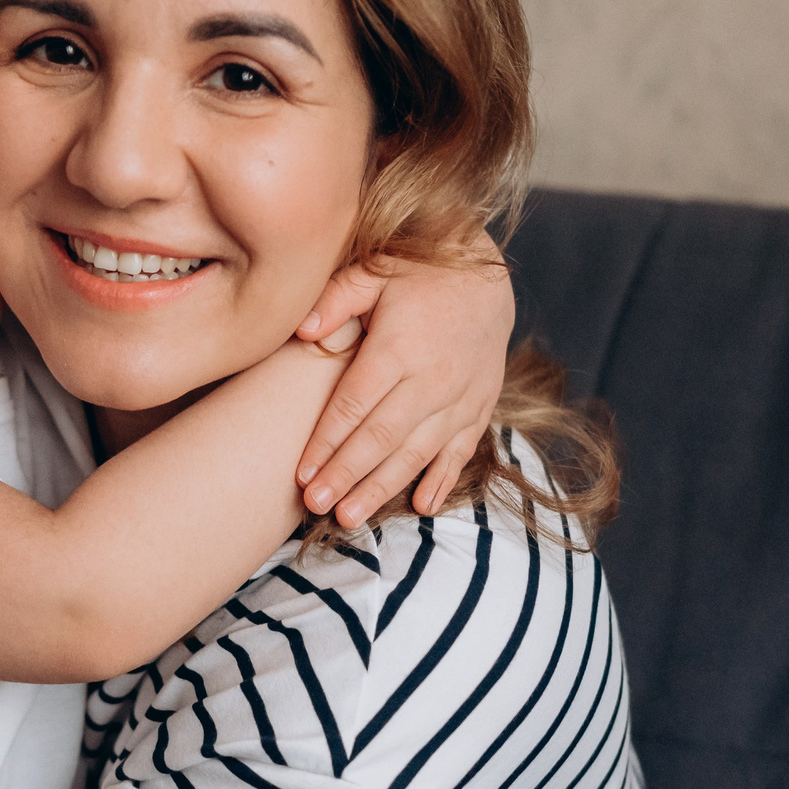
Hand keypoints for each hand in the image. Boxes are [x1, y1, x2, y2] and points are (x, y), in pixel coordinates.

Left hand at [293, 235, 514, 526]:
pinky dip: (442, 480)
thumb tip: (301, 331)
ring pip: (416, 453)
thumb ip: (336, 299)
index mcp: (400, 347)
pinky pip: (461, 451)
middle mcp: (433, 378)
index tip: (301, 473)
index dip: (326, 442)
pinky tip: (420, 507)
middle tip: (315, 506)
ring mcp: (460, 397)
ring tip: (350, 518)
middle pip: (381, 438)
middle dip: (346, 475)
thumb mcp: (375, 271)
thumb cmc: (418, 272)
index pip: (355, 404)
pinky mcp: (480, 406)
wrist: (487, 274)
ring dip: (382, 488)